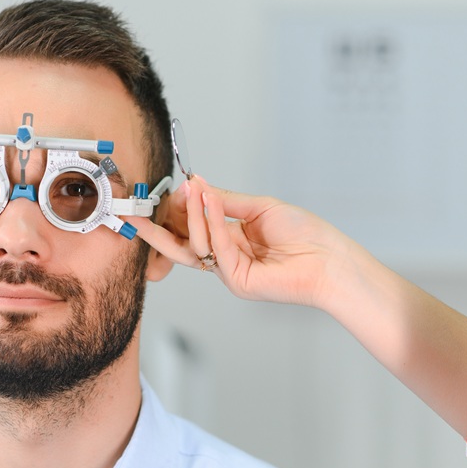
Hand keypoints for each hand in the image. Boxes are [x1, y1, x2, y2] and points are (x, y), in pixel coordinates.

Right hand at [127, 175, 357, 308]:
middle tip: (137, 211)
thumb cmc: (305, 235)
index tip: (174, 189)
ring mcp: (229, 272)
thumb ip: (226, 201)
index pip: (193, 228)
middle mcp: (226, 258)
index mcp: (232, 240)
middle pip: (182, 245)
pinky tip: (209, 201)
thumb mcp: (260, 207)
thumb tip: (198, 186)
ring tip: (189, 191)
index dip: (179, 210)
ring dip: (189, 217)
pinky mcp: (237, 280)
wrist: (329, 259)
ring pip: (194, 248)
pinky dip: (211, 223)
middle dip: (158, 228)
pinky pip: (217, 248)